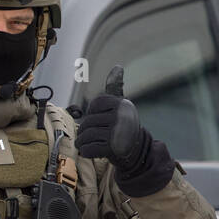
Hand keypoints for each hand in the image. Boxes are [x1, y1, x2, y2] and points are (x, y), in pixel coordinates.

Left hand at [76, 67, 172, 194]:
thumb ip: (115, 87)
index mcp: (121, 104)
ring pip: (86, 136)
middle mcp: (120, 117)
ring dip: (82, 142)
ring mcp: (117, 133)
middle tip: (88, 136)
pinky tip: (89, 150)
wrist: (136, 151)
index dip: (92, 112)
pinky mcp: (112, 149)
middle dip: (84, 131)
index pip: (95, 105)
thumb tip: (117, 67)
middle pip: (88, 122)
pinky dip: (86, 151)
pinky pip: (89, 149)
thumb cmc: (123, 126)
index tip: (98, 118)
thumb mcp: (121, 105)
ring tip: (85, 143)